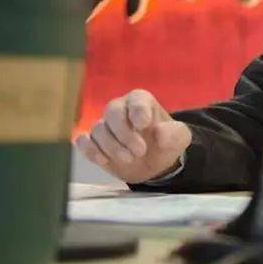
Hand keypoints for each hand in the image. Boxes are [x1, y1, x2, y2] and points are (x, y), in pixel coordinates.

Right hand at [75, 89, 191, 184]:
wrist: (154, 164)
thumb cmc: (166, 142)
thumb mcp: (180, 138)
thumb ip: (174, 134)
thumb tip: (158, 133)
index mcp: (141, 101)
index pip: (135, 99)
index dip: (138, 111)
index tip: (144, 125)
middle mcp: (120, 108)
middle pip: (112, 112)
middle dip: (125, 133)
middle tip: (140, 151)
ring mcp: (105, 125)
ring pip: (98, 129)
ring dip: (112, 146)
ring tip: (129, 159)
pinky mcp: (93, 143)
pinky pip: (83, 141)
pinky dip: (90, 150)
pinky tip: (104, 161)